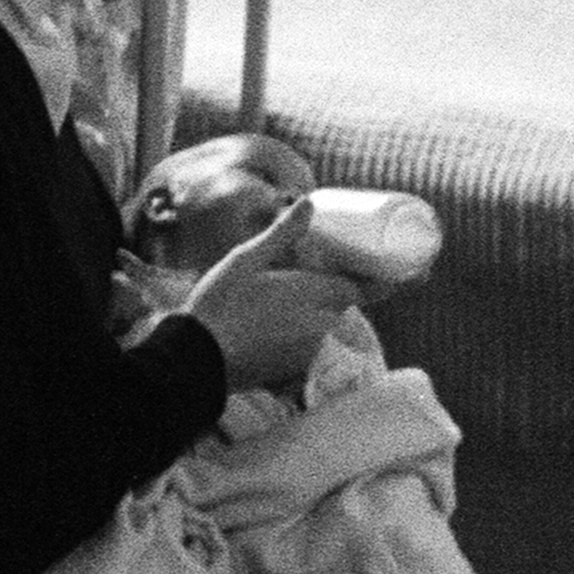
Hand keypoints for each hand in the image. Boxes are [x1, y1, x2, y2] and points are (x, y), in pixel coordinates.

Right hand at [185, 208, 363, 393]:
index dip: (366, 280)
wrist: (195, 359)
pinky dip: (302, 337)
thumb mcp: (245, 260)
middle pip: (340, 307)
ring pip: (325, 328)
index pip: (356, 287)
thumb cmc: (218, 304)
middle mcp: (319, 324)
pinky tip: (276, 329)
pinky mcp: (295, 371)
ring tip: (287, 304)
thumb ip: (282, 234)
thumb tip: (308, 202)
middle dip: (333, 294)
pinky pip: (311, 348)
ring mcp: (309, 352)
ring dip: (316, 315)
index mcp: (311, 293)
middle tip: (313, 280)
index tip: (378, 274)